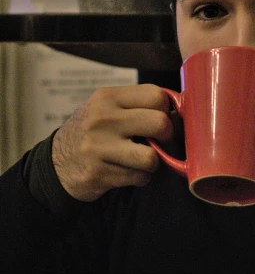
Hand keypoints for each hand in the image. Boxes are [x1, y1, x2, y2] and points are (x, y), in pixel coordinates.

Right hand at [52, 84, 173, 201]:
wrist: (55, 164)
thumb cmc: (93, 132)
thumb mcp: (108, 108)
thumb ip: (139, 105)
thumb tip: (180, 113)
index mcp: (108, 97)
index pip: (156, 95)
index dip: (168, 110)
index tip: (164, 119)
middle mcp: (102, 119)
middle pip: (160, 123)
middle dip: (168, 137)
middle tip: (160, 142)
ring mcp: (98, 147)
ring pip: (151, 157)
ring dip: (153, 163)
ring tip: (142, 160)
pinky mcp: (98, 173)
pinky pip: (138, 178)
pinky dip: (140, 178)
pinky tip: (127, 171)